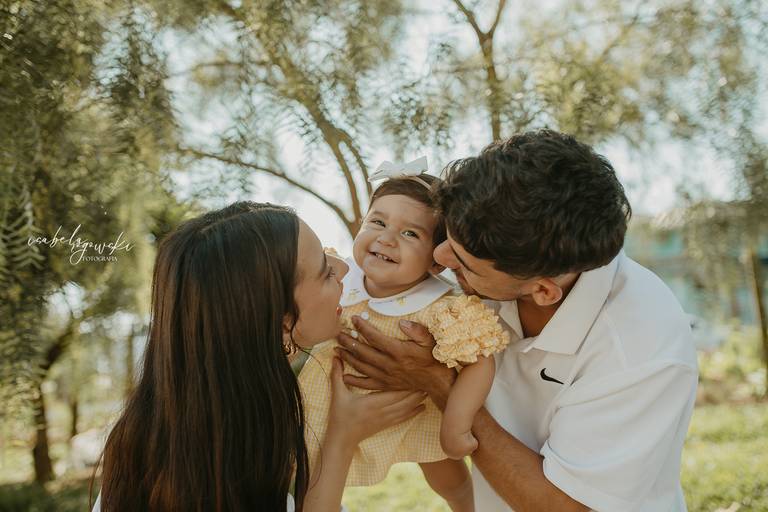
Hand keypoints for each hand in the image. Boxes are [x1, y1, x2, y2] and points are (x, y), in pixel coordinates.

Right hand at [326, 356, 426, 445]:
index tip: (416, 372)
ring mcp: (386, 419)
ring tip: (428, 389)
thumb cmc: (339, 416)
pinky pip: (404, 418)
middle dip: (416, 389)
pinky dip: (414, 412)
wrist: (342, 440)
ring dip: (418, 399)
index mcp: (373, 402)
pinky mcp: (387, 425)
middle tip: (427, 378)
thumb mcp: (338, 394)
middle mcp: (383, 411)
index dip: (407, 383)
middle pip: (405, 399)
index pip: (394, 391)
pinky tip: (423, 407)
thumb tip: (335, 356)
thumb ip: (337, 375)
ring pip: (407, 408)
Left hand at [336, 316, 456, 409]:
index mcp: (398, 351)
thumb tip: (402, 322)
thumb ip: (417, 330)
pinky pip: (367, 383)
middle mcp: (389, 364)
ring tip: (338, 349)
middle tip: (338, 334)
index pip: (374, 337)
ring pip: (362, 366)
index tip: (353, 319)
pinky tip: (344, 375)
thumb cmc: (433, 358)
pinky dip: (354, 380)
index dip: (362, 327)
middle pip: (363, 351)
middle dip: (349, 341)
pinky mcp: (386, 385)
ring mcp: (386, 376)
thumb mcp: (429, 340)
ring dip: (348, 357)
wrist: (436, 381)